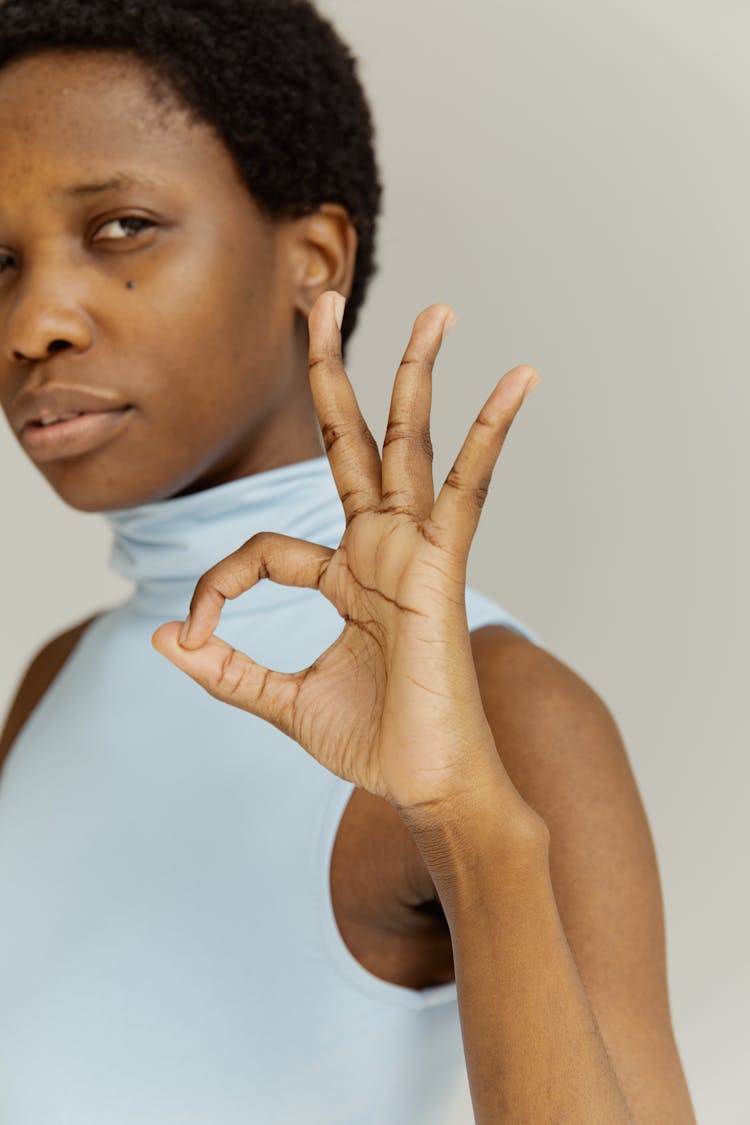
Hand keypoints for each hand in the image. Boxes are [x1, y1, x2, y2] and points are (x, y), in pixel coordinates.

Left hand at [151, 291, 539, 815]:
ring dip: (419, 375)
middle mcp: (379, 551)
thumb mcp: (276, 701)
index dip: (216, 582)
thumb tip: (163, 638)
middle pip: (353, 441)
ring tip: (438, 311)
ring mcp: (413, 552)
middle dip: (333, 371)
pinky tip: (517, 381)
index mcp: (343, 577)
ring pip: (413, 444)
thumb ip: (223, 667)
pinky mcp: (443, 566)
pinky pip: (468, 487)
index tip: (194, 633)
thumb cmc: (371, 744)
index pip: (264, 547)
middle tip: (322, 302)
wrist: (424, 788)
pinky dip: (491, 434)